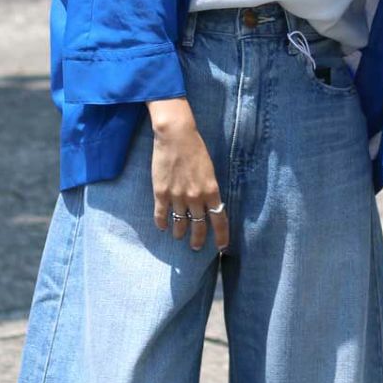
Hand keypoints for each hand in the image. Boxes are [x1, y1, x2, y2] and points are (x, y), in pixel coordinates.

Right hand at [146, 98, 227, 252]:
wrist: (176, 135)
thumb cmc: (195, 148)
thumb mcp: (209, 170)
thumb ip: (209, 189)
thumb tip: (208, 204)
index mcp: (211, 190)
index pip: (219, 220)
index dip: (221, 236)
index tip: (221, 246)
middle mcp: (196, 197)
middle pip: (199, 226)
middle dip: (197, 239)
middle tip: (195, 246)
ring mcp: (177, 196)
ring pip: (180, 224)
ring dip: (180, 233)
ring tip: (179, 236)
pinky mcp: (161, 192)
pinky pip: (161, 215)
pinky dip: (162, 223)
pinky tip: (162, 227)